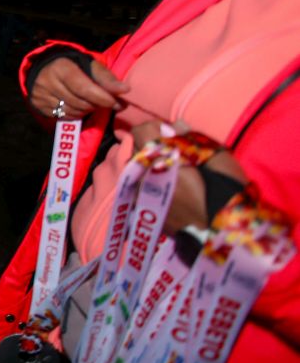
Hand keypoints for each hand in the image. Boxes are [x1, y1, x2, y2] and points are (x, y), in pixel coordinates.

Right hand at [31, 57, 129, 118]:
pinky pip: (64, 117)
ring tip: (92, 102)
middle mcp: (47, 82)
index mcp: (61, 68)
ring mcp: (41, 96)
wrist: (43, 69)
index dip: (102, 97)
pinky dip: (76, 114)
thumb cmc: (72, 66)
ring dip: (88, 110)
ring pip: (73, 111)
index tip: (116, 103)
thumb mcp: (89, 65)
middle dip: (97, 104)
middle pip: (79, 102)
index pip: (83, 88)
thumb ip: (106, 77)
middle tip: (105, 101)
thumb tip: (125, 90)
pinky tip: (79, 106)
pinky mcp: (39, 107)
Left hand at [129, 121, 247, 234]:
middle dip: (151, 147)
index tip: (171, 135)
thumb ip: (192, 139)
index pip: (141, 131)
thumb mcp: (218, 158)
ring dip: (148, 166)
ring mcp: (142, 196)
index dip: (156, 128)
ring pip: (135, 170)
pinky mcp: (144, 211)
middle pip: (136, 150)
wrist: (225, 236)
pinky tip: (167, 189)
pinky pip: (138, 188)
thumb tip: (174, 126)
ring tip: (170, 172)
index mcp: (161, 160)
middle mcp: (145, 177)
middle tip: (172, 154)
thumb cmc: (227, 193)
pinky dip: (148, 183)